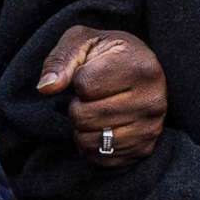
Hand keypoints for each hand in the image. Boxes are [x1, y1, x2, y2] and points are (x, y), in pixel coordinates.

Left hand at [37, 25, 165, 165]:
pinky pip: (101, 158)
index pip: (84, 85)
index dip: (77, 80)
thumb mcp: (83, 41)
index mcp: (140, 67)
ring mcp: (151, 128)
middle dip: (77, 106)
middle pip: (84, 116)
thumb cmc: (108, 53)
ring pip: (90, 141)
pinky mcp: (144, 148)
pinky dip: (92, 146)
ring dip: (82, 127)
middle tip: (89, 96)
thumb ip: (61, 60)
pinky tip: (101, 127)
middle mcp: (152, 100)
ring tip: (95, 110)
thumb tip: (46, 87)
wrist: (141, 69)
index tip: (90, 73)